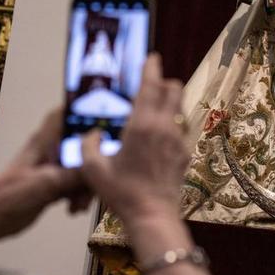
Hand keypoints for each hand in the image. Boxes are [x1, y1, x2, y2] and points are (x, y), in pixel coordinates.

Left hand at [0, 109, 86, 271]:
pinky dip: (78, 196)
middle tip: (96, 181)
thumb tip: (97, 167)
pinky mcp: (53, 187)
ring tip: (80, 205)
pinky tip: (74, 209)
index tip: (102, 116)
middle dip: (92, 161)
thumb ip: (73, 174)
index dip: (81, 111)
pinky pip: (74, 186)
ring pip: (80, 168)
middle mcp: (49, 152)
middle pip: (80, 145)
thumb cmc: (10, 196)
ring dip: (86, 185)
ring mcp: (51, 169)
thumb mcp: (46, 183)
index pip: (62, 115)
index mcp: (43, 142)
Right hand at [80, 55, 188, 229]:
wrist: (152, 216)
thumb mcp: (93, 168)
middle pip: (174, 89)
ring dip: (168, 103)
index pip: (150, 85)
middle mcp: (164, 127)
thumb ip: (89, 144)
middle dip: (164, 81)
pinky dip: (171, 125)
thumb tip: (94, 134)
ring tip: (152, 113)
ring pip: (179, 108)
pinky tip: (158, 139)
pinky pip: (180, 130)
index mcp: (141, 125)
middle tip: (150, 85)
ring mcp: (178, 141)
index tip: (150, 58)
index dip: (151, 68)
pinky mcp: (185, 154)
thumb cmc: (121, 193)